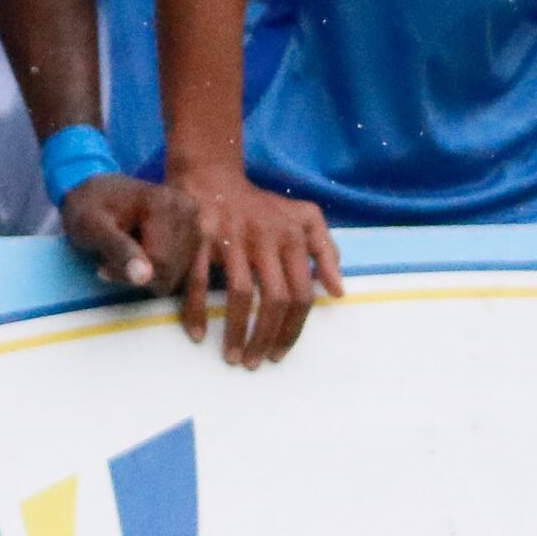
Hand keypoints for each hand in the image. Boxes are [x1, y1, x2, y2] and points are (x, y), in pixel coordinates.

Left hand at [59, 171, 193, 294]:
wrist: (97, 191)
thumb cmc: (88, 209)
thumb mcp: (90, 226)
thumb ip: (117, 249)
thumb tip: (144, 277)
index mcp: (165, 203)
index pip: (159, 262)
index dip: (128, 274)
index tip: (104, 268)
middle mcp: (188, 210)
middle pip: (171, 271)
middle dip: (139, 276)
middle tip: (113, 262)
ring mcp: (196, 222)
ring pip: (178, 276)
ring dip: (149, 276)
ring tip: (127, 257)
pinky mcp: (197, 234)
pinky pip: (184, 273)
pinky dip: (162, 274)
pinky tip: (143, 260)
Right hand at [173, 164, 340, 369]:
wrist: (211, 173)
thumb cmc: (260, 204)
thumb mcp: (305, 216)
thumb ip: (326, 250)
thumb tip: (338, 291)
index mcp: (292, 237)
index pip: (301, 293)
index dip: (293, 329)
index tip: (280, 353)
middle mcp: (266, 238)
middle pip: (275, 298)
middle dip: (267, 337)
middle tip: (256, 363)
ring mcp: (232, 237)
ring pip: (241, 294)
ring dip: (237, 332)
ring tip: (233, 357)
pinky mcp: (200, 236)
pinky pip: (201, 281)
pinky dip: (198, 311)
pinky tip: (198, 334)